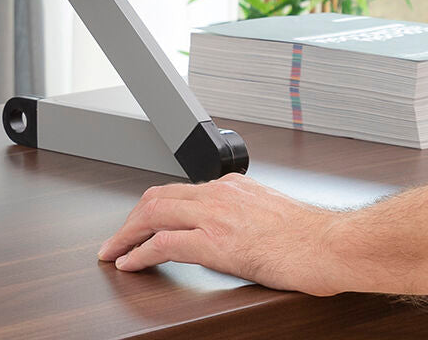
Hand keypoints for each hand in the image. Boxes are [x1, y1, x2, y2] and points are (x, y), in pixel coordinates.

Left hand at [97, 175, 346, 294]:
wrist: (334, 245)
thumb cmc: (312, 237)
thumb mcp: (270, 213)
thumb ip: (244, 213)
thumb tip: (232, 230)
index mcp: (230, 185)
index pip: (177, 191)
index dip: (151, 208)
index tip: (140, 222)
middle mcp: (217, 193)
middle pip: (156, 198)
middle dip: (129, 219)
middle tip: (115, 239)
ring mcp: (214, 215)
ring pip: (153, 215)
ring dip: (126, 234)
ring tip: (113, 252)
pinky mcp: (215, 241)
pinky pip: (164, 244)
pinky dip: (140, 253)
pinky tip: (130, 263)